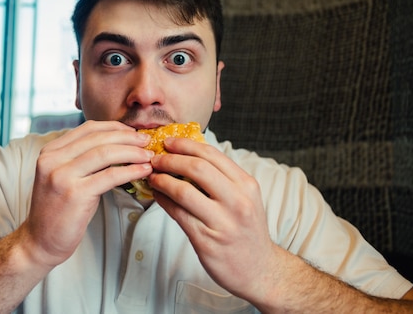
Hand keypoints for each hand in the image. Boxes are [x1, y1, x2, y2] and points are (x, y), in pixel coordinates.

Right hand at [23, 120, 153, 268]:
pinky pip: (110, 176)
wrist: (40, 241)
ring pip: (105, 153)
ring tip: (149, 156)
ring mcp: (62, 176)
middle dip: (127, 138)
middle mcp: (52, 160)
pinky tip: (143, 171)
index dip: (114, 127)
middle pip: (98, 138)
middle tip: (146, 141)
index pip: (88, 128)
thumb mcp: (65, 175)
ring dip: (132, 152)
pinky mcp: (74, 194)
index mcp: (50, 151)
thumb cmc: (59, 209)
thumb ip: (82, 158)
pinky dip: (130, 171)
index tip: (133, 132)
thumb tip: (117, 143)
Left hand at [147, 137, 276, 301]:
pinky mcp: (207, 240)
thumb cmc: (247, 231)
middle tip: (155, 158)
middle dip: (170, 159)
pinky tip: (157, 195)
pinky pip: (178, 214)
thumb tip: (189, 156)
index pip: (212, 155)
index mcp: (246, 185)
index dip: (186, 145)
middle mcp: (238, 201)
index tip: (169, 141)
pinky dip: (163, 200)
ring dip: (162, 180)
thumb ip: (223, 178)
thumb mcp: (246, 198)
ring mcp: (223, 222)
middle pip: (198, 168)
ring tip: (152, 176)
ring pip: (184, 191)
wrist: (260, 270)